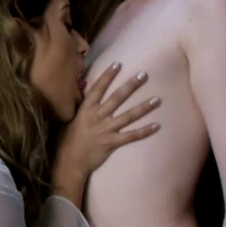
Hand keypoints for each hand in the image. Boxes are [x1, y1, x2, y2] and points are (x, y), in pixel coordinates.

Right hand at [52, 62, 160, 203]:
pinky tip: (157, 126)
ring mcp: (104, 130)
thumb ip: (81, 106)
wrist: (69, 163)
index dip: (108, 76)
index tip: (118, 63)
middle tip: (144, 75)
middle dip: (131, 86)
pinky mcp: (111, 143)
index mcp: (85, 110)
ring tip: (157, 99)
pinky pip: (131, 136)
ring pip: (127, 116)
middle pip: (116, 98)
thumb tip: (85, 89)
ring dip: (143, 107)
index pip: (97, 89)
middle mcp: (96, 117)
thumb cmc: (68, 141)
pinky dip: (144, 131)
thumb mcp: (71, 120)